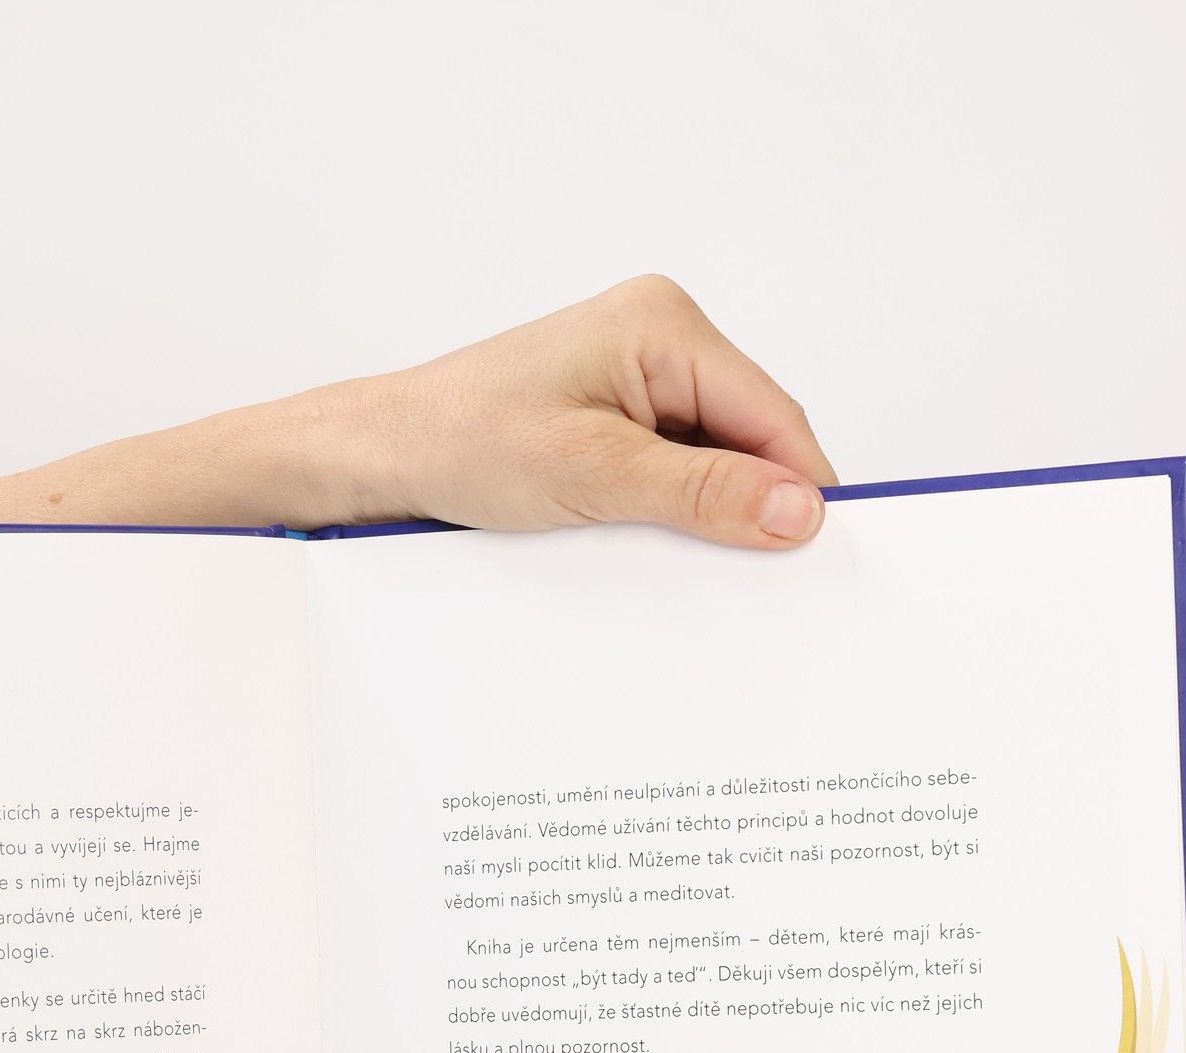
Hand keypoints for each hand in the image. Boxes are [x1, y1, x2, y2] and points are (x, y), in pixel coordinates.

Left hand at [0, 277, 836, 548]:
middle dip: (750, 515)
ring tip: (681, 580)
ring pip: (706, 471)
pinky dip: (661, 527)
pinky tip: (642, 563)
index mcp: (662, 325)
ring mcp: (626, 388)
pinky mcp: (600, 429)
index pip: (776, 418)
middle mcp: (653, 344)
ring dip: (699, 527)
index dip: (802, 494)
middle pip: (748, 445)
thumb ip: (702, 495)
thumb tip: (801, 513)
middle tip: (752, 593)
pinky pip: (661, 483)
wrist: (365, 463)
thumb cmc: (452, 443)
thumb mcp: (590, 476)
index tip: (819, 566)